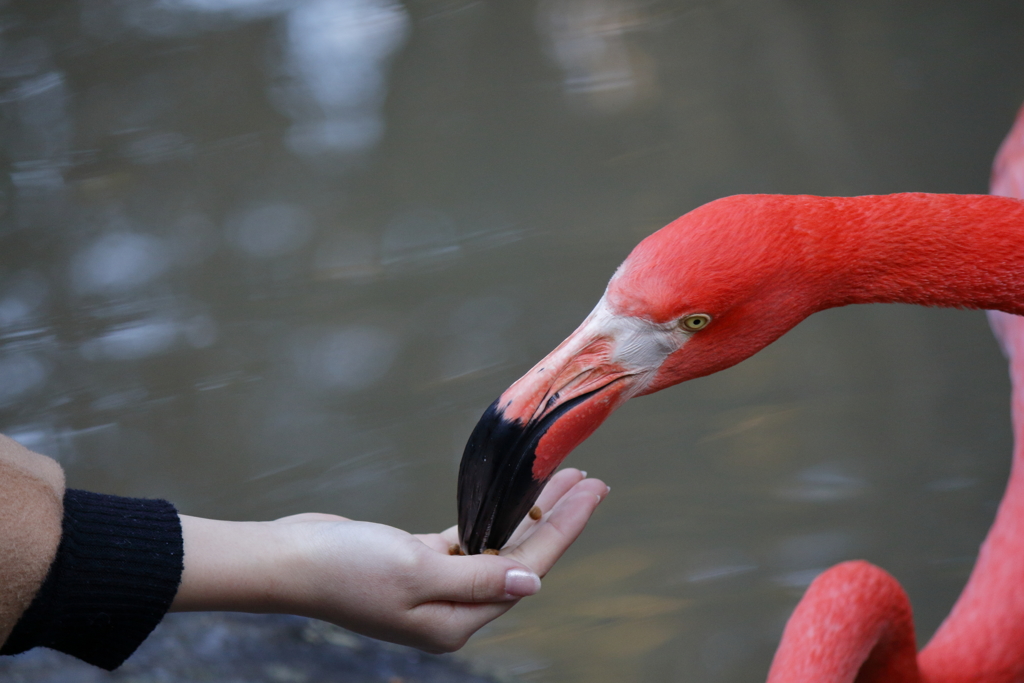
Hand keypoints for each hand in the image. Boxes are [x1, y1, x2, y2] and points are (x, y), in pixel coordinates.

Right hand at [170, 468, 607, 652]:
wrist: (288, 560)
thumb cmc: (345, 568)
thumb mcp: (415, 572)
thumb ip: (476, 577)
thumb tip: (531, 582)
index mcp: (457, 621)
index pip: (527, 568)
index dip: (565, 527)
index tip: (595, 490)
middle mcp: (453, 609)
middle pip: (520, 557)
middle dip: (557, 518)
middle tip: (590, 478)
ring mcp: (436, 586)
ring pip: (497, 546)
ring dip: (528, 513)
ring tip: (560, 477)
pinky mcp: (419, 563)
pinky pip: (468, 540)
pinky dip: (491, 518)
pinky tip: (512, 497)